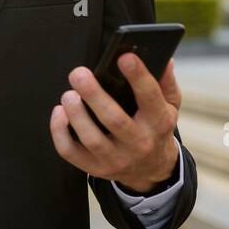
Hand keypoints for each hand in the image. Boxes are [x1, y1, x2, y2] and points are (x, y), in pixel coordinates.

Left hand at [48, 53, 181, 192]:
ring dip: (76, 114)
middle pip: (114, 120)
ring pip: (91, 138)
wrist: (151, 170)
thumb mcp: (169, 107)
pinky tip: (60, 112)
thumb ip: (165, 83)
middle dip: (94, 95)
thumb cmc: (155, 129)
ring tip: (68, 94)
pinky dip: (59, 132)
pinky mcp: (94, 167)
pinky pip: (70, 152)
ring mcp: (115, 158)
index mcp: (158, 123)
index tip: (125, 57)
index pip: (150, 99)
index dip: (138, 77)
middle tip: (79, 74)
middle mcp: (138, 143)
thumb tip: (165, 60)